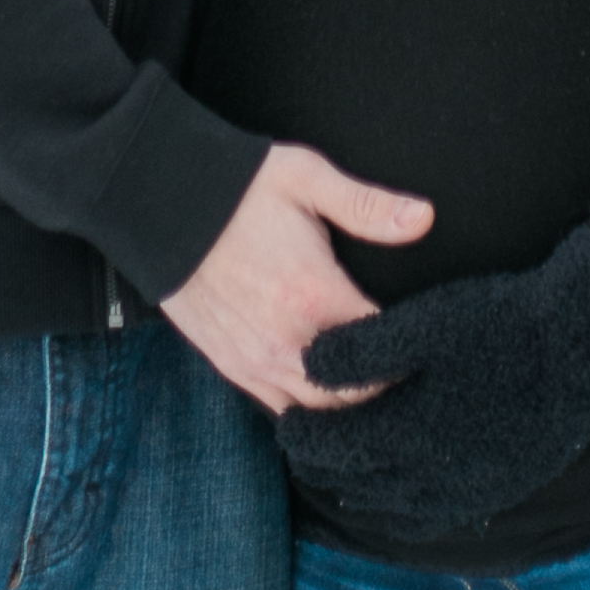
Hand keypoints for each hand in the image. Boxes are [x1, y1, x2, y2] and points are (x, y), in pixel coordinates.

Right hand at [161, 143, 432, 413]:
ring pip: (320, 411)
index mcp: (314, 295)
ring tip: (371, 379)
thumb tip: (424, 218)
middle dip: (386, 383)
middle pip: (357, 396)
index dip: (412, 349)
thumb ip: (367, 204)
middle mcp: (286, 341)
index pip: (383, 350)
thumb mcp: (306, 178)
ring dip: (349, 401)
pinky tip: (326, 386)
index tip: (428, 339)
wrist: (160, 204)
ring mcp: (255, 360)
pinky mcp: (231, 366)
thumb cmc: (240, 187)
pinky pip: (281, 409)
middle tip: (406, 364)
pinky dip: (309, 406)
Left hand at [278, 225, 589, 538]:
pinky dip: (402, 508)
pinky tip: (395, 490)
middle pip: (355, 480)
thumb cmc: (499, 324)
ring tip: (342, 464)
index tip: (287, 418)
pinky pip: (432, 517)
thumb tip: (306, 365)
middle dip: (323, 461)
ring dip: (359, 486)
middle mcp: (431, 476)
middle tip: (305, 440)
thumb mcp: (422, 323)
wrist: (582, 348)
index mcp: (405, 432)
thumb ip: (357, 350)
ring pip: (390, 505)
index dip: (301, 433)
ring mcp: (465, 491)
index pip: (331, 447)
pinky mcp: (494, 492)